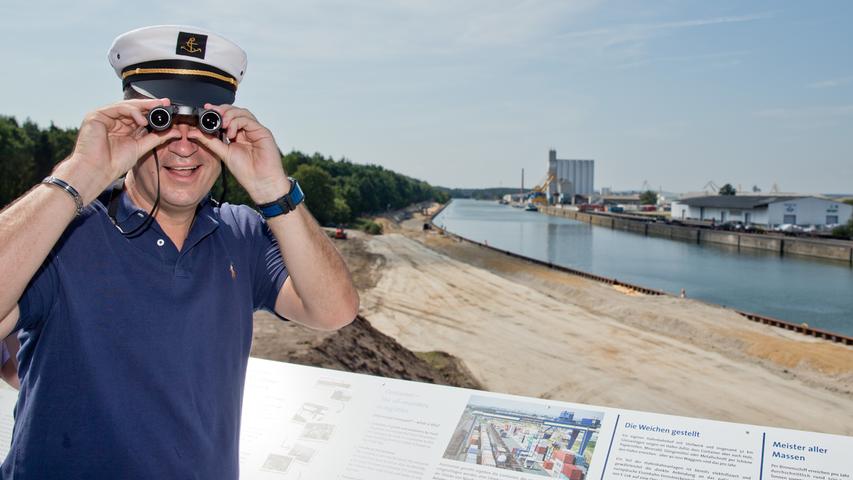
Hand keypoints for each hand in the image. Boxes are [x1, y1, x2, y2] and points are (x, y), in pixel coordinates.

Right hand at [60, 99, 180, 202]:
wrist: (97, 171)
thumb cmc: (114, 163)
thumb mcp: (141, 147)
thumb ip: (157, 138)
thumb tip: (175, 132)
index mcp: (123, 128)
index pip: (139, 115)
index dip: (153, 111)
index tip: (167, 108)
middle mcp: (113, 121)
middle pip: (133, 108)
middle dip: (150, 105)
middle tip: (164, 103)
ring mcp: (104, 117)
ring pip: (126, 106)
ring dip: (143, 107)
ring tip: (157, 109)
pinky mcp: (96, 116)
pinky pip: (117, 108)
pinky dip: (132, 112)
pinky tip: (142, 120)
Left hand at [187, 104, 289, 203]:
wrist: (260, 182)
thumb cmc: (246, 171)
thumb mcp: (223, 153)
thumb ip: (210, 142)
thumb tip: (194, 132)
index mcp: (238, 134)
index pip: (228, 116)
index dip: (218, 111)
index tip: (206, 108)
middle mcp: (247, 130)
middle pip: (236, 111)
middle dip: (223, 110)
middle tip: (212, 113)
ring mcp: (255, 130)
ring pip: (242, 113)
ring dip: (229, 115)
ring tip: (221, 125)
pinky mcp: (263, 132)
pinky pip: (248, 120)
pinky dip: (237, 122)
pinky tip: (231, 133)